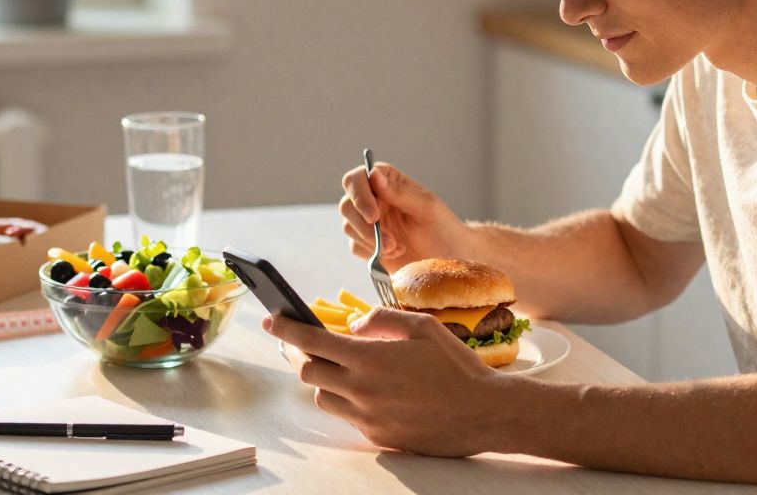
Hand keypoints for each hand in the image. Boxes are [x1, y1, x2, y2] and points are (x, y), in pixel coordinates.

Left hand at [262, 307, 503, 456]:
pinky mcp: (377, 437)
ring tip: (349, 369)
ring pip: (324, 398)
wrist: (484, 413)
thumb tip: (352, 326)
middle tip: (313, 345)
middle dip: (305, 355)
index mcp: (370, 358)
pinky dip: (351, 400)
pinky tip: (376, 392)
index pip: (312, 341)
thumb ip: (381, 320)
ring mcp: (368, 417)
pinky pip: (349, 417)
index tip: (272, 319)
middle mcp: (362, 390)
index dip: (287, 328)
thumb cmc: (456, 366)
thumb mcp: (422, 328)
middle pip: (309, 372)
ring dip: (327, 380)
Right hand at [339, 162, 470, 271]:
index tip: (373, 216)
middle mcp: (374, 199)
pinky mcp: (368, 245)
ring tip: (398, 247)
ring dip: (371, 241)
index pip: (357, 178)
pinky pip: (355, 246)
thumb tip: (373, 174)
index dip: (359, 195)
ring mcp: (370, 223)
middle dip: (363, 225)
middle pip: (347, 204)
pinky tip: (396, 253)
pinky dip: (372, 252)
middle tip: (388, 241)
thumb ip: (400, 192)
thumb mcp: (427, 208)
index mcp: (388, 182)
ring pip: (348, 226)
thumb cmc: (445, 229)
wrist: (452, 260)